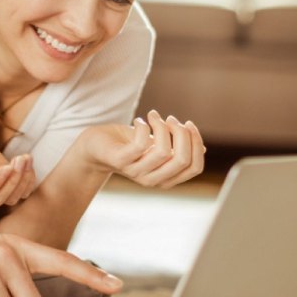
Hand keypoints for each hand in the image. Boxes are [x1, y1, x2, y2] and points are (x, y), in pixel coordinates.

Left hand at [84, 110, 205, 188]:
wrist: (94, 147)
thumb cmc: (127, 144)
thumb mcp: (155, 146)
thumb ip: (175, 149)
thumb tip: (201, 148)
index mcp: (166, 177)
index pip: (195, 167)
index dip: (197, 143)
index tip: (188, 124)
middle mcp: (153, 179)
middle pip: (183, 160)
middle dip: (182, 134)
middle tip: (170, 118)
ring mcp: (136, 172)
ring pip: (163, 151)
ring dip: (162, 127)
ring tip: (152, 116)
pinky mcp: (120, 161)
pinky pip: (141, 144)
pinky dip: (144, 127)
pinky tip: (139, 121)